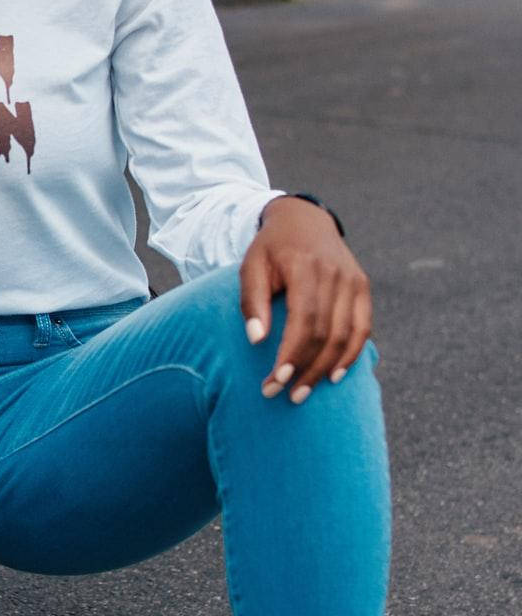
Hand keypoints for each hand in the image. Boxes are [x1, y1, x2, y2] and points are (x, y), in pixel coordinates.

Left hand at [240, 196, 371, 402]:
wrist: (303, 220)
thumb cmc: (270, 249)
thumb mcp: (251, 266)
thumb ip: (252, 301)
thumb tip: (255, 340)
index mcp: (306, 266)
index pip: (304, 320)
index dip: (292, 354)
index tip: (274, 381)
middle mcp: (336, 273)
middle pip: (326, 333)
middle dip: (305, 369)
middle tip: (284, 396)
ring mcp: (354, 280)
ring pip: (346, 336)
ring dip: (326, 369)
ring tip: (303, 392)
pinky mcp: (363, 287)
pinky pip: (363, 328)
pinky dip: (351, 355)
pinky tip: (333, 376)